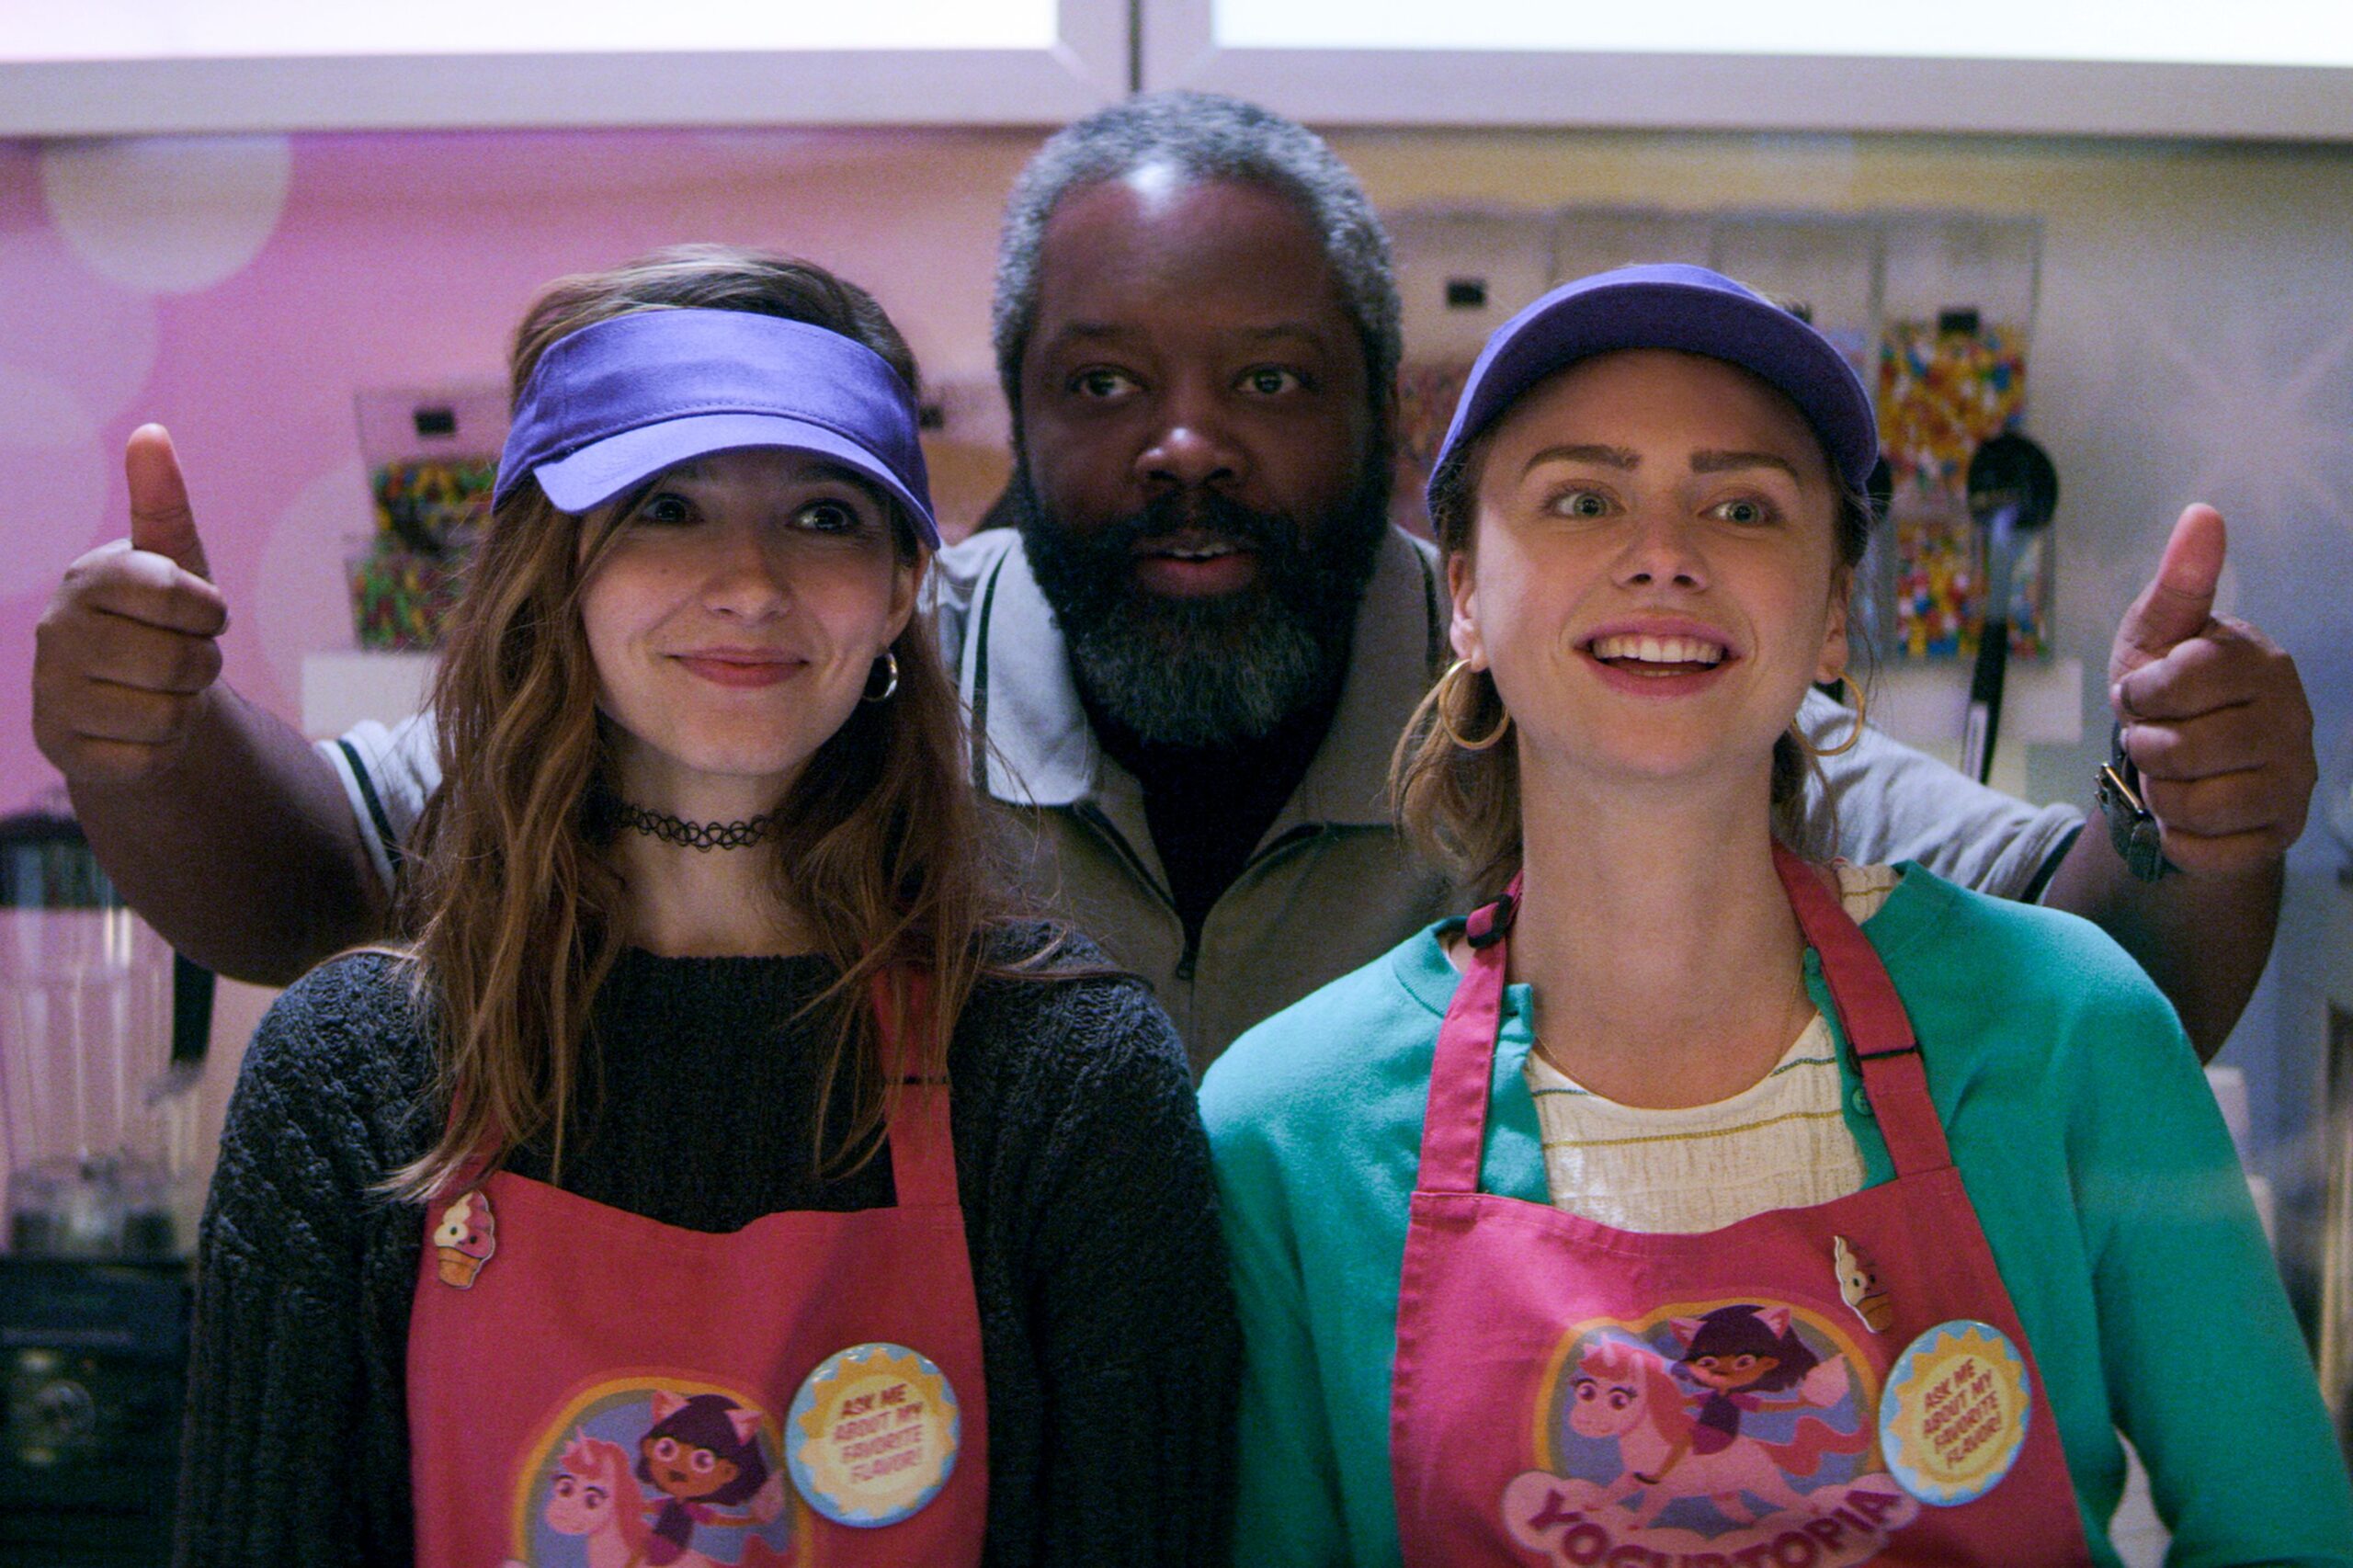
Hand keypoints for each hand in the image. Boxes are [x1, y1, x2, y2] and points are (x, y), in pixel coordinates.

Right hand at [32, 425, 229, 785]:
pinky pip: (150, 758)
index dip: (210, 612)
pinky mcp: (62, 748)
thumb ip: (164, 504)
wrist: (128, 696)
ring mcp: (52, 693)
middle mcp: (57, 634)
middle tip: (183, 658)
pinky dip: (164, 748)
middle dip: (202, 666)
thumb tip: (151, 434)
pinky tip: (142, 727)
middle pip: (181, 664)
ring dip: (185, 708)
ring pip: (169, 715)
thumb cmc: (158, 620)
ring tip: (161, 691)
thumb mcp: (174, 563)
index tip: (204, 613)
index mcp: (89, 580)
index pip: (178, 595)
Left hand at [2108, 504, 2313, 875]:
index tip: (2142, 693)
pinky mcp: (2280, 833)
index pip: (2180, 680)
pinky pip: (2204, 850)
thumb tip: (2203, 514)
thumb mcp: (2157, 637)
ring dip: (2160, 794)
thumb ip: (2179, 584)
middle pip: (2182, 750)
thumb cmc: (2169, 695)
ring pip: (2192, 804)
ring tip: (2174, 775)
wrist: (2184, 771)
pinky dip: (2176, 839)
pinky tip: (2188, 816)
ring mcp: (2293, 779)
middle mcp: (2291, 719)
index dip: (2140, 694)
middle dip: (2147, 749)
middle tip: (2158, 740)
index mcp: (2260, 662)